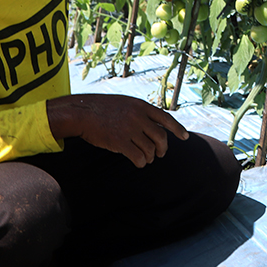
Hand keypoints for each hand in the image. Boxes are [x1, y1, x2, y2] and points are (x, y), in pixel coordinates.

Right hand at [47, 94, 188, 167]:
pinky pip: (138, 157)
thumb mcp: (125, 103)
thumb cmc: (102, 108)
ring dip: (150, 157)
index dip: (177, 128)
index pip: (166, 118)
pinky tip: (138, 163)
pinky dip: (141, 163)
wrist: (82, 112)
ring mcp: (130, 129)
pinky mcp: (120, 142)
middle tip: (160, 154)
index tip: (185, 137)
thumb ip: (140, 112)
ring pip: (150, 149)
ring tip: (145, 158)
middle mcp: (138, 117)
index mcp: (141, 106)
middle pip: (161, 137)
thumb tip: (154, 126)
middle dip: (163, 149)